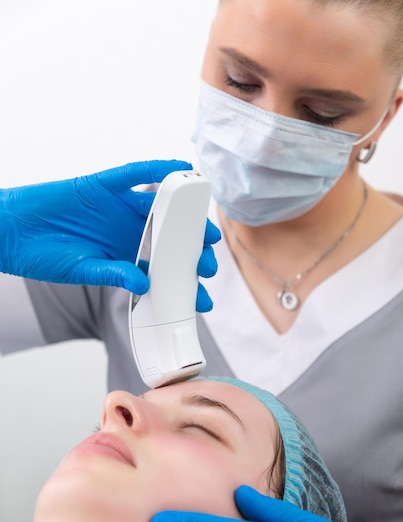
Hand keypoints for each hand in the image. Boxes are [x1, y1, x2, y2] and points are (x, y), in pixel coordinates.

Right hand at [0, 160, 219, 308]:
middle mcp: (128, 230)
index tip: (203, 297)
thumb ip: (114, 275)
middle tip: (208, 263)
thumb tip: (145, 283)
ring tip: (206, 228)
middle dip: (191, 251)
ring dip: (185, 216)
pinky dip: (158, 169)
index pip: (162, 268)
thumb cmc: (45, 256)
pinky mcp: (104, 184)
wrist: (12, 231)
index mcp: (124, 254)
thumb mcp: (83, 271)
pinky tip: (180, 168)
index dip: (183, 282)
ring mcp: (118, 206)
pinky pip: (136, 174)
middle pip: (170, 238)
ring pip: (161, 207)